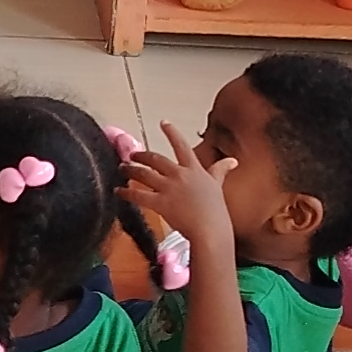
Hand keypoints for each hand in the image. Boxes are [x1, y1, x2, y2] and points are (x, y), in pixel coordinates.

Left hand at [119, 123, 235, 239]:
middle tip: (132, 155)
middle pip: (156, 159)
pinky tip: (119, 191)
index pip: (181, 145)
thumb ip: (221, 170)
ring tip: (122, 169)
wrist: (210, 229)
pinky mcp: (160, 203)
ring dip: (130, 170)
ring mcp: (169, 188)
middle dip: (142, 155)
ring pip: (144, 174)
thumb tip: (232, 161)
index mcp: (194, 169)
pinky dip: (126, 192)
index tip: (163, 123)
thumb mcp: (218, 185)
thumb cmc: (216, 210)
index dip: (171, 132)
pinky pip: (138, 195)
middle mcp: (179, 175)